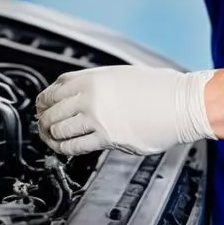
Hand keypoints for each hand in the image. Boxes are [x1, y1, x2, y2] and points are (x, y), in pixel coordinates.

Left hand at [35, 65, 215, 155]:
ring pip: (60, 130)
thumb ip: (98, 84)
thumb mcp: (122, 75)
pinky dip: (65, 149)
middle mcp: (91, 96)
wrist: (181, 104)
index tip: (42, 105)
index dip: (45, 99)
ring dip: (52, 136)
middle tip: (43, 124)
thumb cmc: (159, 89)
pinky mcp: (107, 138)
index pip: (56, 88)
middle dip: (44, 119)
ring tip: (50, 138)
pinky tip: (65, 149)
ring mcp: (98, 118)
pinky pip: (76, 146)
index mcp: (93, 78)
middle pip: (53, 110)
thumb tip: (80, 96)